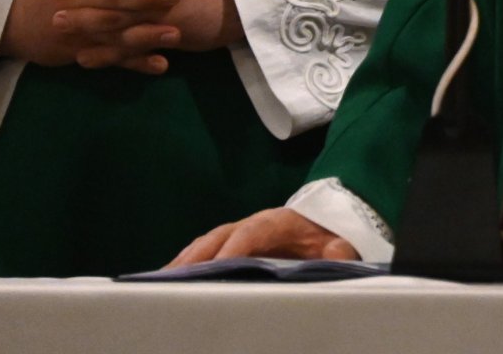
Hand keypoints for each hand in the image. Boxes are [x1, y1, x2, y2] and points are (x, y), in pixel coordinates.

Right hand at [169, 208, 358, 264]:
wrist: (326, 223)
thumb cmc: (327, 235)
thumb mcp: (340, 243)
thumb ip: (340, 250)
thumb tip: (338, 256)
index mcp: (278, 222)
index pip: (252, 232)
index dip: (234, 247)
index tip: (219, 265)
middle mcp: (252, 224)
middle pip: (220, 236)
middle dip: (197, 255)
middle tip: (174, 277)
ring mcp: (239, 232)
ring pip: (207, 243)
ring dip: (185, 260)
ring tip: (162, 281)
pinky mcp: (232, 244)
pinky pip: (206, 251)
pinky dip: (187, 262)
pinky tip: (171, 278)